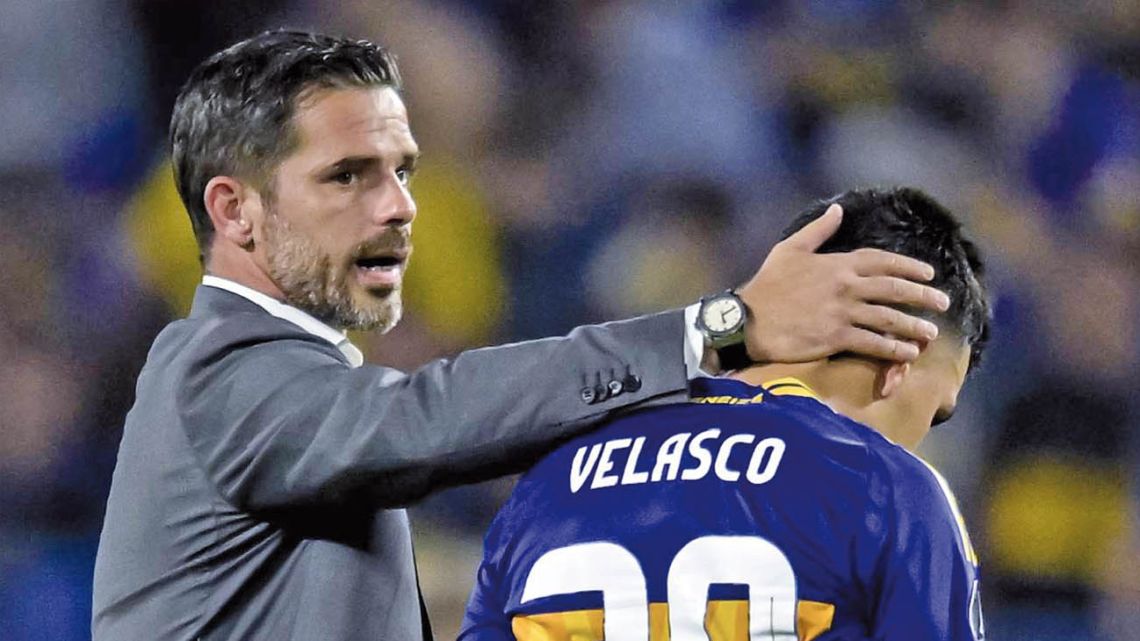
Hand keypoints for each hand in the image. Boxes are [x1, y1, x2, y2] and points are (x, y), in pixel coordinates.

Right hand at [738, 204, 950, 363]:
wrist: (747, 320)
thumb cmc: (766, 285)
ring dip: (913, 325)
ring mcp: (842, 312)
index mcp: (837, 263)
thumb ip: (818, 230)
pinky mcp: (835, 337)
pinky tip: (907, 353)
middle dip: (922, 295)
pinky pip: (873, 343)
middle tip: (942, 303)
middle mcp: (846, 286)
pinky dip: (893, 349)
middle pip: (894, 289)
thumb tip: (837, 210)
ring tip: (930, 333)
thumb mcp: (789, 249)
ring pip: (889, 318)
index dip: (908, 266)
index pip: (882, 261)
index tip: (928, 274)